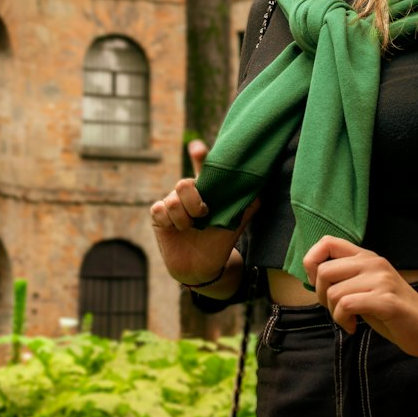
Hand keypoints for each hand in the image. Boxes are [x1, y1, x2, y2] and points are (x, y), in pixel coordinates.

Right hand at [151, 140, 256, 288]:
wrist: (202, 268)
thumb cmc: (219, 242)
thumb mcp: (235, 224)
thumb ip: (246, 205)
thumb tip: (259, 190)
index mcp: (207, 191)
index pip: (202, 168)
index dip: (199, 156)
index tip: (197, 148)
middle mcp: (189, 194)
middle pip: (184, 183)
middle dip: (193, 201)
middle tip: (203, 214)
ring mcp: (172, 203)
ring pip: (171, 200)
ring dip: (183, 218)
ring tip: (190, 228)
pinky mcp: (159, 216)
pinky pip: (159, 210)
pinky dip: (169, 221)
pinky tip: (176, 229)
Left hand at [303, 236, 417, 357]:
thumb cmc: (392, 311)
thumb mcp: (365, 287)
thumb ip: (344, 277)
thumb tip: (312, 275)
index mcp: (367, 257)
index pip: (327, 242)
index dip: (312, 261)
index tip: (320, 285)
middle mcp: (373, 263)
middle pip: (324, 271)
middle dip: (321, 296)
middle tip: (336, 310)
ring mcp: (382, 280)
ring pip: (334, 292)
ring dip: (334, 313)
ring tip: (349, 320)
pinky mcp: (386, 300)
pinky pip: (347, 305)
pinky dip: (343, 320)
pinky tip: (353, 327)